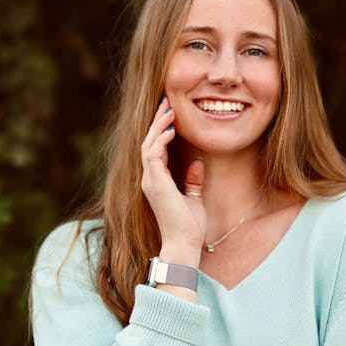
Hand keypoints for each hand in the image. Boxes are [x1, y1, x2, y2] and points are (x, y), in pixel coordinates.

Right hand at [141, 96, 206, 264]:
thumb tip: (197, 162)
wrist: (184, 243)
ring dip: (158, 126)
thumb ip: (192, 180)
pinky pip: (152, 155)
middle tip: (166, 102)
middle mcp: (150, 179)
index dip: (161, 130)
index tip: (170, 113)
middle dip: (157, 121)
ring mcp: (150, 181)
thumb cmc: (189, 226)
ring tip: (169, 110)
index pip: (155, 149)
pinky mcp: (155, 184)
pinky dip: (160, 141)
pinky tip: (170, 130)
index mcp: (157, 181)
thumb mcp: (194, 198)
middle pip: (148, 142)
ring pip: (148, 145)